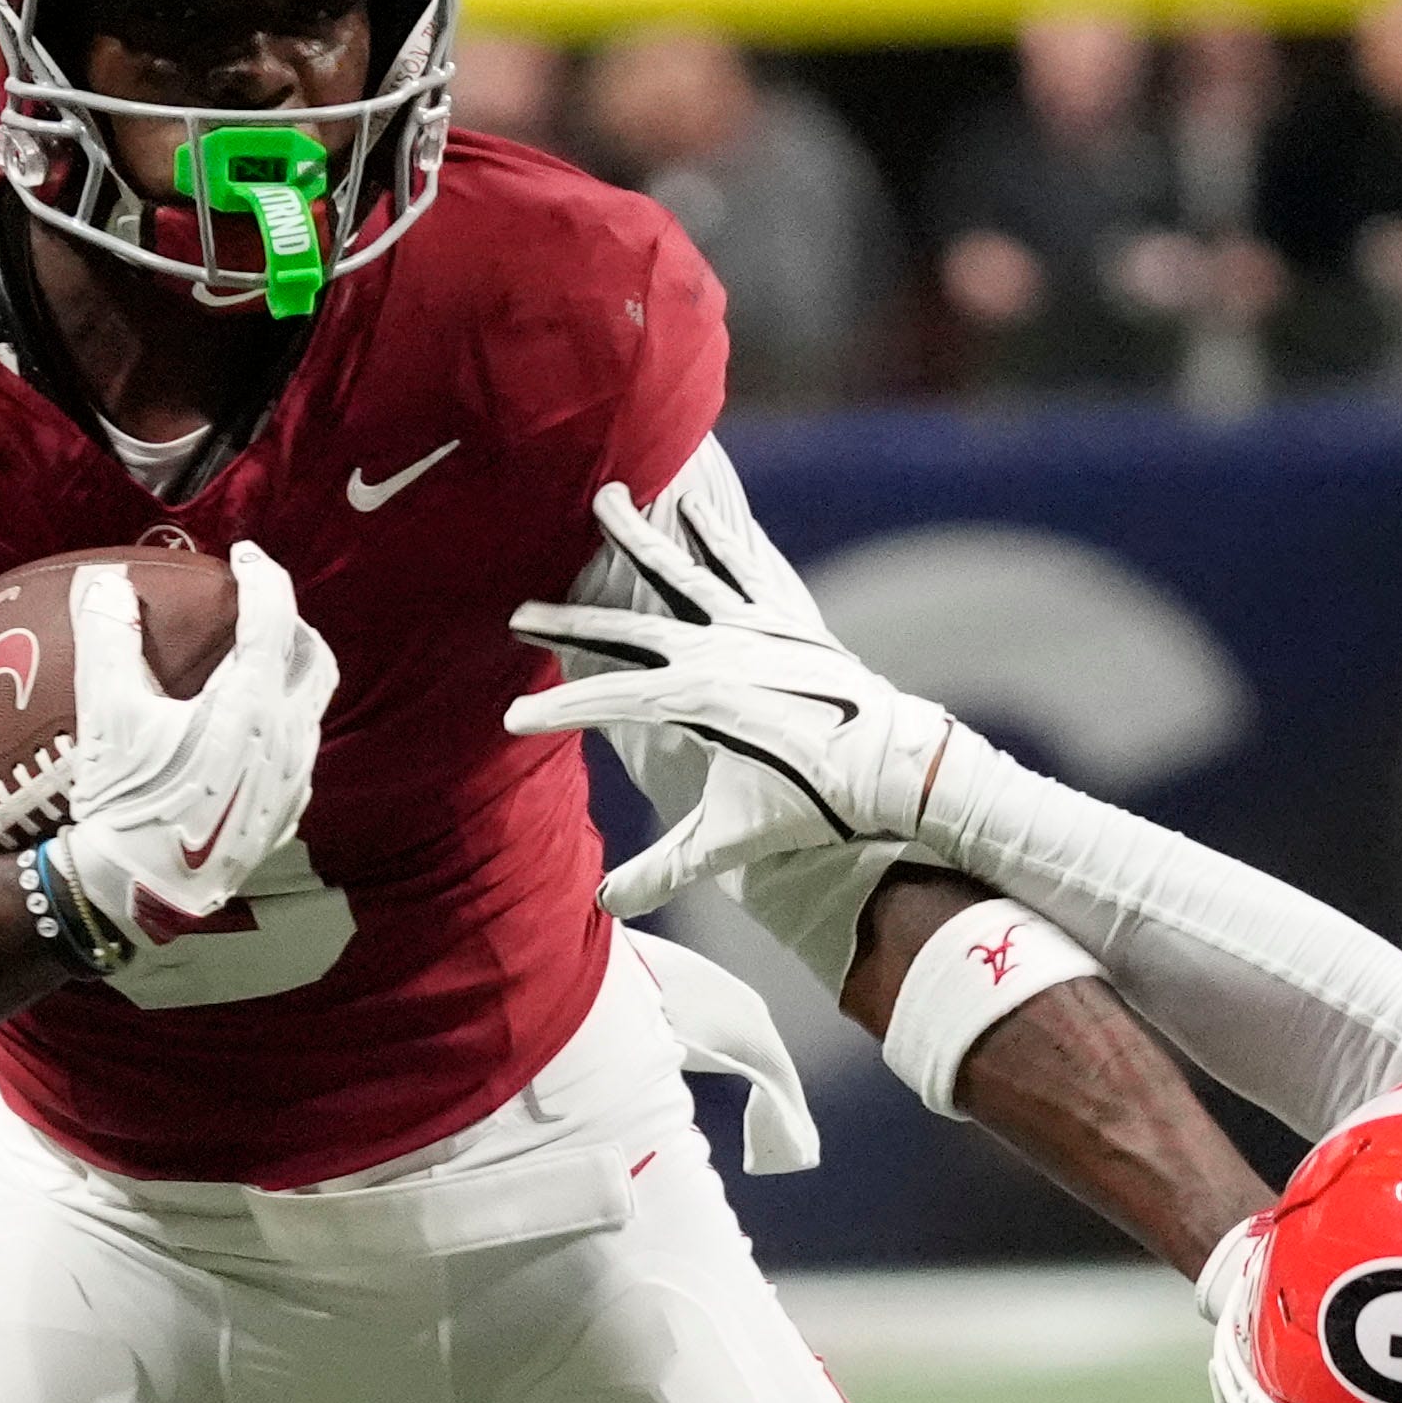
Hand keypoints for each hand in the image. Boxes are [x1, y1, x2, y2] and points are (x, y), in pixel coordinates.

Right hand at [45, 542, 333, 977]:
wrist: (141, 891)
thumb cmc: (126, 799)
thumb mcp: (107, 714)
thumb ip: (109, 637)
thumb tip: (108, 584)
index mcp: (253, 704)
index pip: (275, 617)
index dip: (264, 575)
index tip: (245, 555)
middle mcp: (289, 739)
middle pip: (315, 659)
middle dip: (294, 624)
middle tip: (260, 608)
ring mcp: (294, 781)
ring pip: (312, 708)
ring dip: (291, 674)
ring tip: (256, 662)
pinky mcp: (286, 814)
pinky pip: (299, 752)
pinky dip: (281, 722)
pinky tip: (247, 729)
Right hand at [510, 478, 991, 920]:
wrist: (890, 764)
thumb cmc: (814, 803)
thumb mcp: (733, 839)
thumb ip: (667, 867)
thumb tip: (606, 905)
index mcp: (694, 702)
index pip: (607, 703)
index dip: (557, 711)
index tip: (511, 720)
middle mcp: (714, 654)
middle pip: (624, 629)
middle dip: (566, 621)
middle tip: (516, 612)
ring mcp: (749, 628)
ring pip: (680, 572)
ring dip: (638, 535)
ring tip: (606, 497)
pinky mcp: (783, 618)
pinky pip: (740, 565)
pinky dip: (716, 535)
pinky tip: (694, 504)